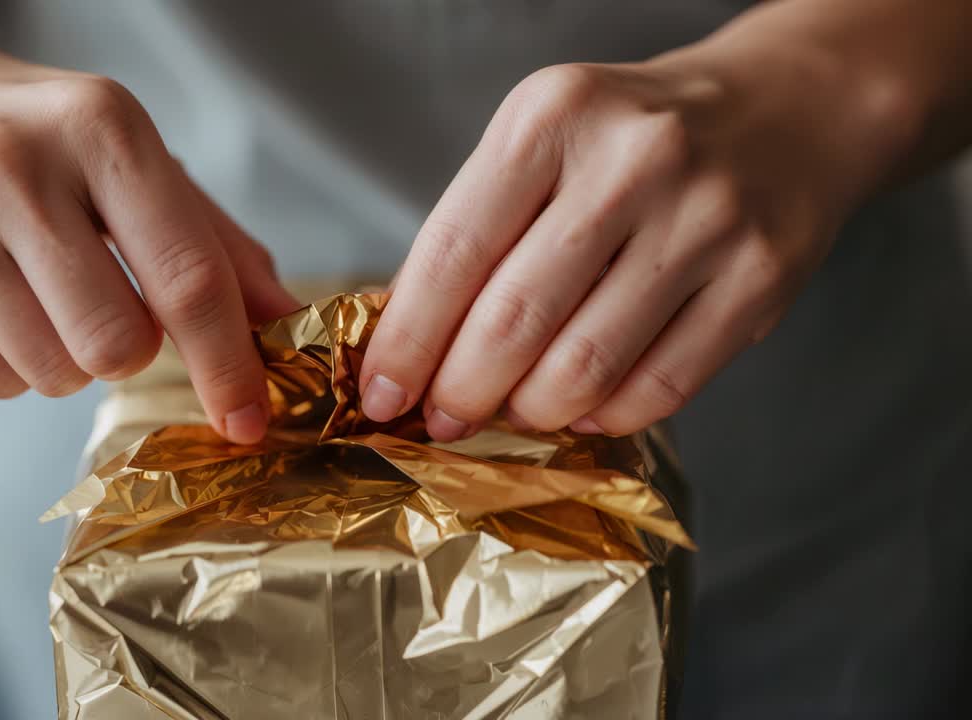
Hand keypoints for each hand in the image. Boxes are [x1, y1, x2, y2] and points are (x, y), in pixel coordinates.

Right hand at [0, 23, 295, 443]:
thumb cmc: (25, 135)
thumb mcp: (126, 155)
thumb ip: (211, 239)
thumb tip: (281, 319)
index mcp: (98, 126)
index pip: (186, 274)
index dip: (228, 362)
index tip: (250, 417)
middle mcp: (11, 169)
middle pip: (117, 345)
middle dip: (129, 347)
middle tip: (104, 301)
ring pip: (55, 375)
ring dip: (66, 355)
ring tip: (31, 285)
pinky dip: (8, 360)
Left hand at [360, 50, 901, 439]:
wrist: (785, 109)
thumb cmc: (634, 138)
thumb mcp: (542, 143)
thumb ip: (479, 231)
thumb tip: (410, 344)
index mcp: (552, 118)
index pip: (453, 253)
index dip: (406, 341)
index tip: (381, 393)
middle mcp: (632, 161)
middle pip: (514, 320)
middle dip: (461, 391)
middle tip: (443, 419)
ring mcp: (705, 219)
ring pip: (584, 367)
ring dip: (531, 412)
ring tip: (515, 412)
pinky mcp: (760, 277)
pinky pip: (659, 388)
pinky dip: (605, 417)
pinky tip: (584, 410)